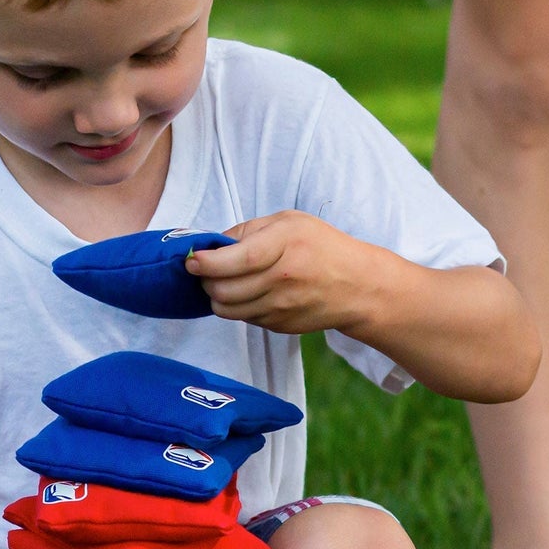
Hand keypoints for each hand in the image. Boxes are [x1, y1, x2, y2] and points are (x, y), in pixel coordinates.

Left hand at [186, 210, 383, 335]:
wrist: (357, 286)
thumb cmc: (321, 246)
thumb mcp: (288, 222)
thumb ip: (247, 230)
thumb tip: (210, 245)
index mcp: (284, 245)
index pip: (234, 260)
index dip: (205, 263)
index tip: (191, 260)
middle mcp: (282, 279)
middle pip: (222, 289)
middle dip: (205, 279)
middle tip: (205, 269)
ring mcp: (280, 307)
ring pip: (226, 309)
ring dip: (216, 295)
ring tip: (224, 280)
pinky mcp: (279, 326)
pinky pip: (243, 318)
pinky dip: (236, 306)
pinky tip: (249, 292)